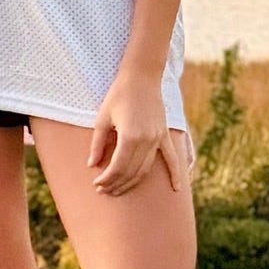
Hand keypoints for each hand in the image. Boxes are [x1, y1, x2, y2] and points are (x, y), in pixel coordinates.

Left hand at [88, 70, 182, 194]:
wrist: (141, 77)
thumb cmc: (118, 95)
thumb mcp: (102, 119)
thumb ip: (97, 144)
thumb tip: (92, 165)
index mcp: (129, 136)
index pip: (118, 167)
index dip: (106, 179)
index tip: (96, 185)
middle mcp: (146, 140)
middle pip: (131, 172)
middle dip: (116, 184)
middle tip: (103, 191)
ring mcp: (158, 139)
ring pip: (146, 170)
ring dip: (132, 183)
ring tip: (118, 190)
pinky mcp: (164, 135)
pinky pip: (171, 159)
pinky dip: (175, 175)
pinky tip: (176, 190)